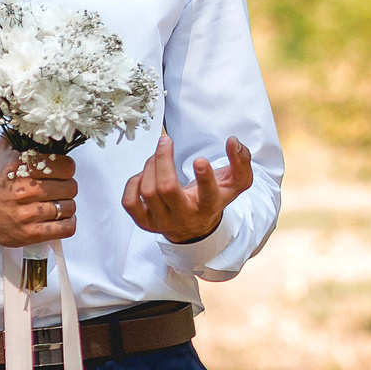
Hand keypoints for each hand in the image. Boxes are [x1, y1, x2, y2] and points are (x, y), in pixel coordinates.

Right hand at [0, 136, 78, 247]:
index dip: (66, 168)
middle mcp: (24, 190)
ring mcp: (27, 214)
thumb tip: (40, 118)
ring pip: (69, 207)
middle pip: (70, 187)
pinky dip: (67, 223)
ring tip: (55, 202)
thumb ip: (22, 133)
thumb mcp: (4, 151)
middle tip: (57, 188)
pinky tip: (59, 217)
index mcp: (21, 167)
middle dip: (66, 186)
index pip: (66, 166)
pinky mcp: (29, 234)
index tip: (60, 171)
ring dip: (66, 205)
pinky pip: (66, 228)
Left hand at [123, 134, 253, 244]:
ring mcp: (162, 221)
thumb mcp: (234, 184)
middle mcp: (184, 216)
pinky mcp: (144, 222)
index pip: (207, 195)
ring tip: (157, 156)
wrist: (195, 228)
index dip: (204, 178)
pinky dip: (134, 182)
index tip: (200, 160)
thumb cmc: (213, 199)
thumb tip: (233, 141)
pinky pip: (129, 201)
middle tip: (165, 141)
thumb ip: (241, 161)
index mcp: (208, 207)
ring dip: (150, 166)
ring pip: (148, 191)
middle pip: (167, 189)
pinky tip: (144, 175)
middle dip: (163, 160)